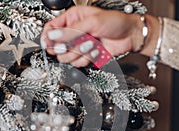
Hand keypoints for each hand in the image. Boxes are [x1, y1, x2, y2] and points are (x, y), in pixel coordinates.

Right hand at [41, 6, 158, 66]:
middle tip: (74, 44)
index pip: (51, 28)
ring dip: (79, 53)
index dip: (48, 38)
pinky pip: (77, 63)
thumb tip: (53, 36)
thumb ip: (70, 31)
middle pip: (56, 46)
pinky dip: (87, 58)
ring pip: (66, 57)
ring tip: (91, 44)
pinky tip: (96, 50)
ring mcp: (78, 45)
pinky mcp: (84, 55)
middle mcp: (73, 32)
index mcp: (72, 19)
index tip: (49, 44)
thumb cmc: (116, 23)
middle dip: (67, 47)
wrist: (130, 36)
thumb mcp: (92, 22)